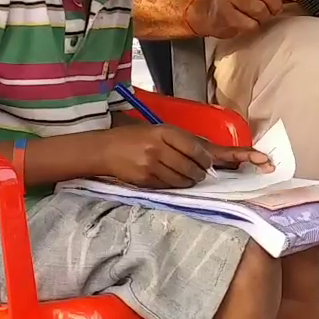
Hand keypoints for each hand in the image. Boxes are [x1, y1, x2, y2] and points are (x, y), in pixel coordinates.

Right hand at [97, 125, 271, 188]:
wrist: (104, 150)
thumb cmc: (135, 138)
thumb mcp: (159, 131)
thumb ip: (183, 142)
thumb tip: (209, 157)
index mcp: (165, 132)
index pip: (198, 149)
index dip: (210, 159)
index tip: (213, 163)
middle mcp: (159, 148)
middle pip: (194, 167)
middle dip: (202, 172)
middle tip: (202, 172)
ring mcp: (152, 166)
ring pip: (185, 180)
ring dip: (192, 181)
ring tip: (186, 175)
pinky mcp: (146, 181)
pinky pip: (171, 187)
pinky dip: (177, 186)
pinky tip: (171, 179)